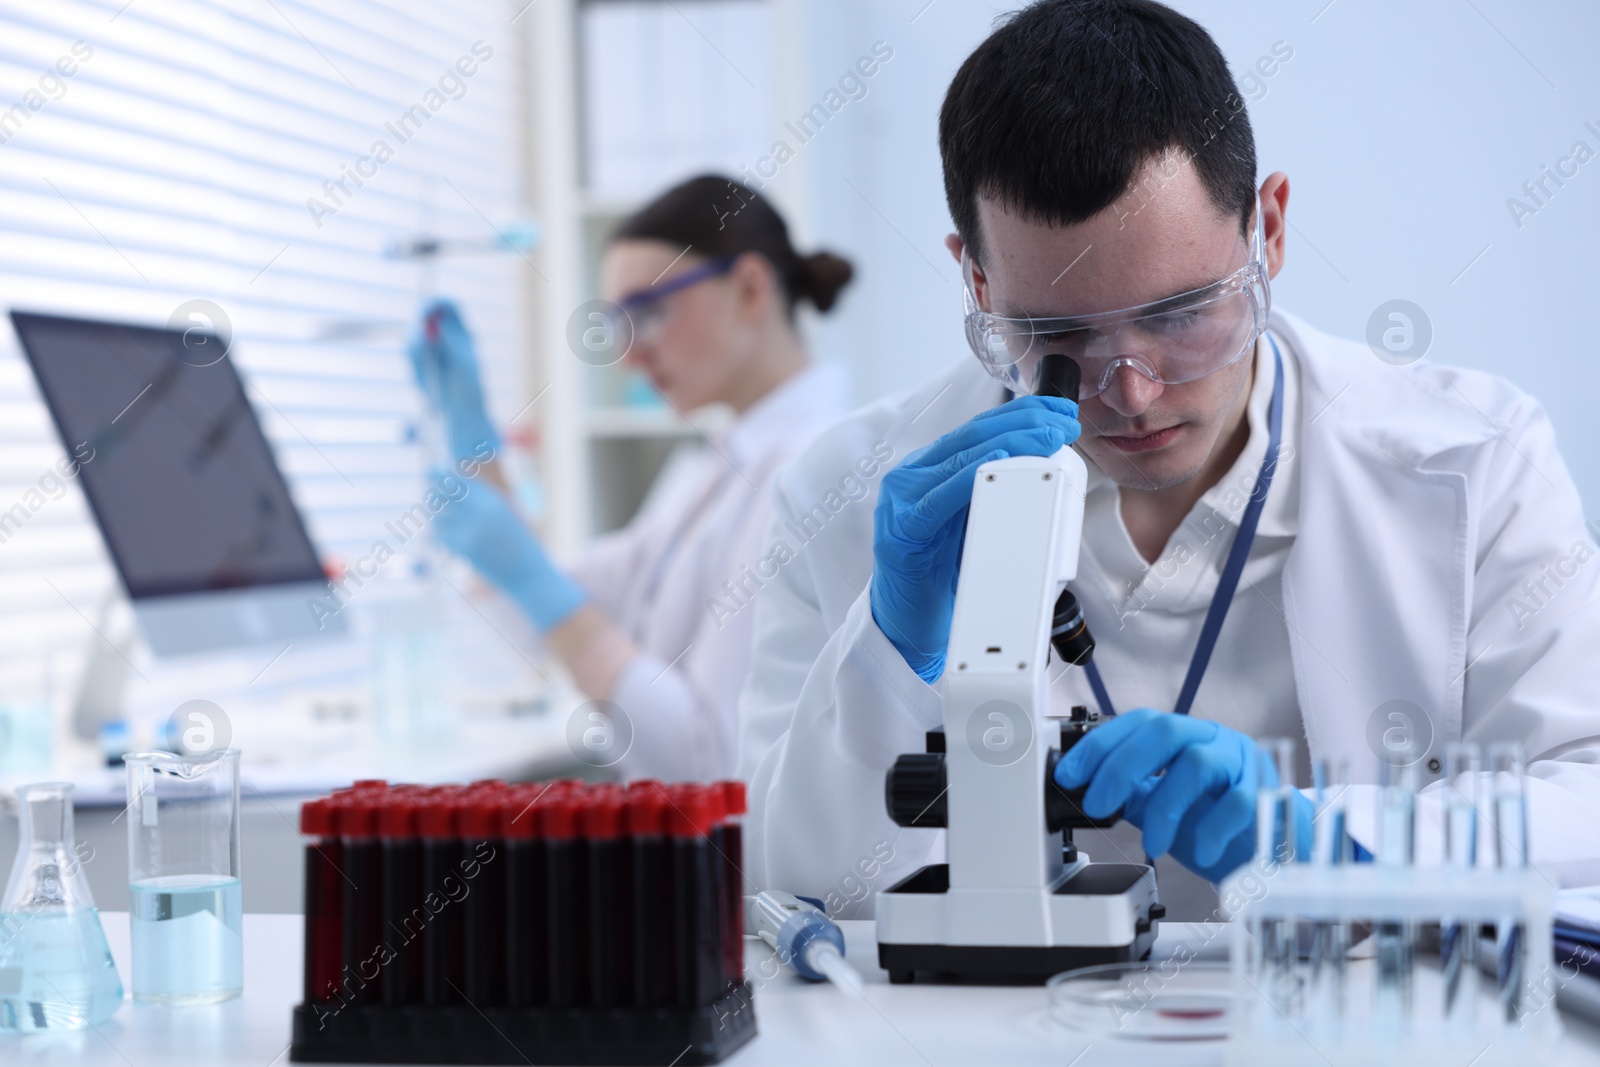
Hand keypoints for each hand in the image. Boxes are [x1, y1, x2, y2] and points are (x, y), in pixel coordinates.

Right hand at [407, 298, 501, 461]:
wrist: (459, 413)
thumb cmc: (470, 390)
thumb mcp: (466, 366)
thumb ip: (453, 343)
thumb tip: (440, 323)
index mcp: (462, 332)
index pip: (449, 306)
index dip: (436, 303)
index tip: (426, 310)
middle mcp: (445, 335)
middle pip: (428, 314)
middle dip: (420, 322)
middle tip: (420, 338)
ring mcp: (431, 346)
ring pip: (414, 332)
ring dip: (417, 346)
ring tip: (430, 370)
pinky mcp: (419, 359)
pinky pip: (410, 350)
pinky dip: (414, 358)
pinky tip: (425, 376)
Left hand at [432, 472, 586, 631]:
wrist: (526, 572)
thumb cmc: (515, 543)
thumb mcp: (503, 514)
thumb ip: (480, 500)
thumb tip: (450, 487)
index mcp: (492, 499)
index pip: (457, 479)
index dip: (440, 475)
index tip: (430, 473)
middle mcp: (480, 510)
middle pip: (443, 493)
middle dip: (434, 496)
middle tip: (432, 501)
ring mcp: (470, 528)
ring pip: (437, 517)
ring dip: (439, 522)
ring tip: (454, 531)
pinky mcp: (463, 547)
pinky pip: (438, 537)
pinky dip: (440, 539)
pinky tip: (453, 545)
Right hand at [869, 396, 1079, 682]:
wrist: (909, 629)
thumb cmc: (944, 578)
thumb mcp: (976, 525)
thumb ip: (995, 495)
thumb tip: (1046, 470)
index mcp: (930, 472)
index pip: (978, 431)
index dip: (1021, 415)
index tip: (1059, 411)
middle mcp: (911, 479)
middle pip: (972, 436)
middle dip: (1024, 422)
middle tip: (1063, 421)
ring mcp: (902, 503)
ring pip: (960, 460)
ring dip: (1011, 443)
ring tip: (1047, 437)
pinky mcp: (901, 532)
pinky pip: (938, 500)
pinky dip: (969, 478)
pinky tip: (997, 462)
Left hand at [1053, 708, 1312, 881]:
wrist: (1267, 846)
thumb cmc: (1211, 821)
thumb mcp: (1160, 805)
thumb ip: (1130, 794)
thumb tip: (1085, 790)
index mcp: (1183, 735)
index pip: (1138, 723)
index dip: (1100, 745)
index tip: (1069, 774)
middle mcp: (1211, 738)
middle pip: (1165, 731)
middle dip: (1122, 766)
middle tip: (1098, 803)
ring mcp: (1241, 761)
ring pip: (1198, 763)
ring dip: (1166, 806)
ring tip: (1153, 843)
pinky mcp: (1266, 791)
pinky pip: (1239, 802)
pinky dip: (1211, 829)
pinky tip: (1199, 851)